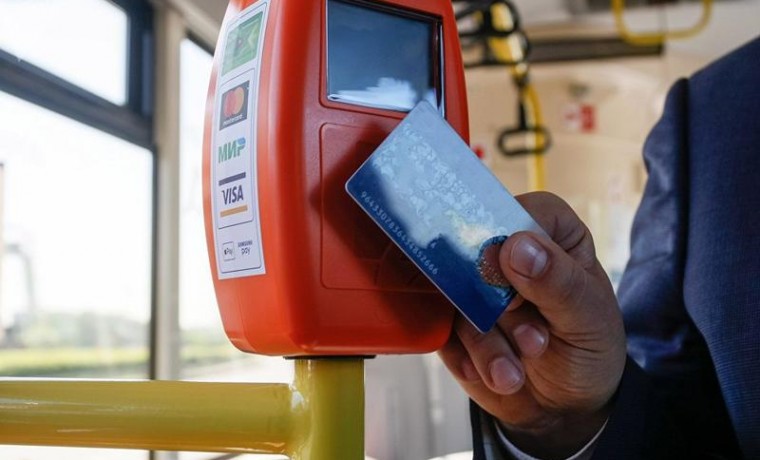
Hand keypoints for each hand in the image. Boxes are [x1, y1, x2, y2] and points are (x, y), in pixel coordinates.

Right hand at [438, 192, 626, 458]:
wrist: (565, 410)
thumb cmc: (588, 350)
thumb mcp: (587, 319)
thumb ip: (556, 281)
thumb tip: (516, 246)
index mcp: (548, 235)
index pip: (521, 212)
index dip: (511, 237)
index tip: (508, 271)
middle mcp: (506, 255)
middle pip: (475, 250)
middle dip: (497, 304)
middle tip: (531, 340)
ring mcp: (474, 289)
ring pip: (457, 299)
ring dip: (487, 343)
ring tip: (515, 373)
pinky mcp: (453, 322)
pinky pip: (444, 332)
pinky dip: (470, 360)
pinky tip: (496, 376)